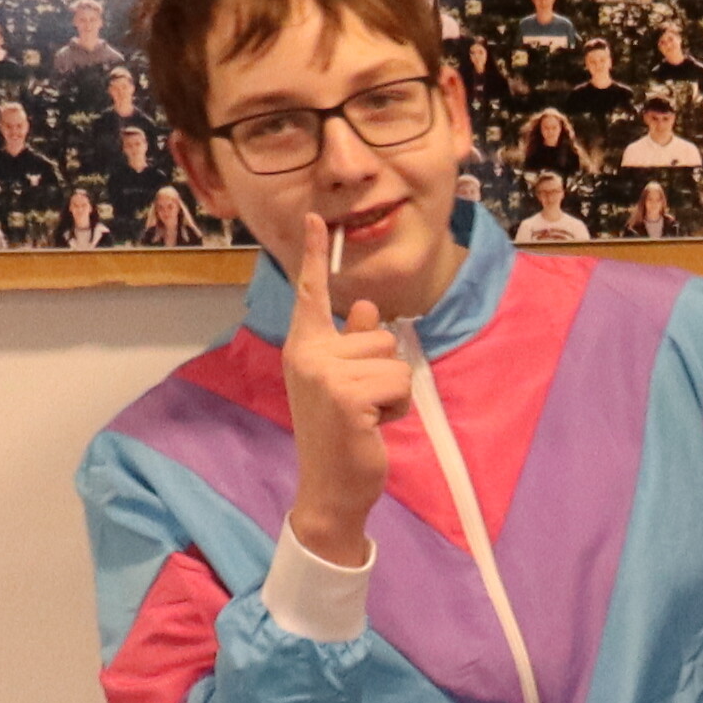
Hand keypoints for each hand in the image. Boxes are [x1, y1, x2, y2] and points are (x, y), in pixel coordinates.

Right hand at [271, 189, 413, 560]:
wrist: (332, 485)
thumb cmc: (344, 432)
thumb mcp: (348, 382)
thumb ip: (354, 344)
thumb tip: (366, 307)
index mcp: (304, 346)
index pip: (310, 294)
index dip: (314, 255)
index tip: (319, 218)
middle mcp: (306, 353)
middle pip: (380, 333)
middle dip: (386, 369)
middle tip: (362, 403)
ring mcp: (322, 373)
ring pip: (394, 358)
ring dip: (394, 390)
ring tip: (368, 415)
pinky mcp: (344, 394)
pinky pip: (398, 381)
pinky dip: (398, 406)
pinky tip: (374, 426)